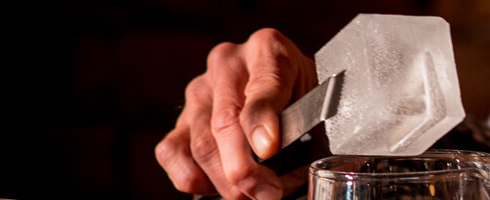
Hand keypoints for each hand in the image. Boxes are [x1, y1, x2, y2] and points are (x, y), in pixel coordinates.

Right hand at [157, 28, 314, 198]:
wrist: (288, 92)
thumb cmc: (305, 101)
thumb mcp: (317, 107)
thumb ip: (305, 131)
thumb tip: (290, 176)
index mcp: (268, 49)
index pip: (262, 87)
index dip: (261, 122)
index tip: (269, 150)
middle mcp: (228, 63)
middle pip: (225, 122)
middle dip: (244, 168)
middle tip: (267, 194)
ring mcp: (200, 89)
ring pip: (200, 143)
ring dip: (225, 181)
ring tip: (253, 195)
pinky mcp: (181, 116)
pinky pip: (172, 151)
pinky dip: (192, 178)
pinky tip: (216, 185)